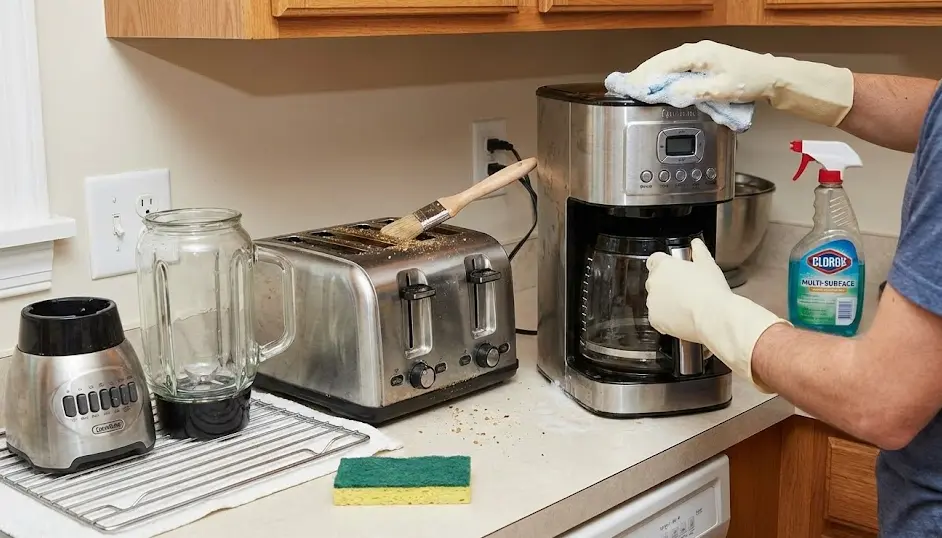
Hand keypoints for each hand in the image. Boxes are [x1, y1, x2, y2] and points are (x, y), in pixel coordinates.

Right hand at [620, 40, 853, 126]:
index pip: (662, 65)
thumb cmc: (750, 81)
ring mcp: (701, 53)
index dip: (643, 77)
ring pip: (669, 62)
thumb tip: (669, 93)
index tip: (628, 88)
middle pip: (662, 61)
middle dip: (643, 74)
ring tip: (638, 86)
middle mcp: (697, 50)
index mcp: (698, 54)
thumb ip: (693, 91)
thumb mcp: (720, 91)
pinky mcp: (705, 60)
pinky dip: (665, 73)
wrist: (771, 76)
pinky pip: (678, 64)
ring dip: (653, 73)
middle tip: (626, 87)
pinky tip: (660, 82)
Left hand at [645, 239, 789, 391]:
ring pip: (656, 301)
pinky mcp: (657, 320)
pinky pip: (660, 318)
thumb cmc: (718, 293)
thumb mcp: (709, 267)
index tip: (674, 274)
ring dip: (668, 304)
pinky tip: (685, 321)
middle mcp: (655, 283)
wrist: (719, 318)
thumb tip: (697, 242)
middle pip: (655, 282)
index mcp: (665, 265)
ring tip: (689, 310)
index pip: (655, 261)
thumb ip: (700, 254)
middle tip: (687, 295)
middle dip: (668, 287)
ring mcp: (654, 302)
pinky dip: (669, 319)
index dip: (666, 268)